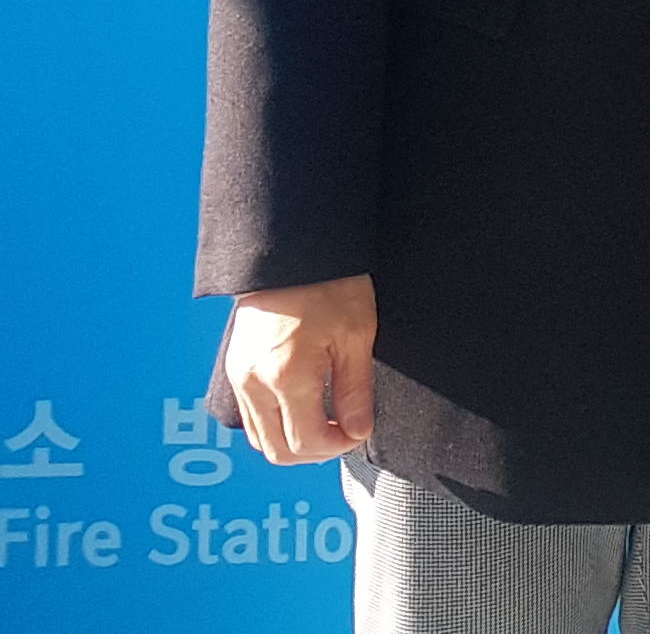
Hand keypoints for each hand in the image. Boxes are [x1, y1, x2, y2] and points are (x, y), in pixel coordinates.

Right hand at [213, 276, 375, 465]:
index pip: (306, 442)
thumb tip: (357, 430)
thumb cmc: (329, 285)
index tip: (358, 432)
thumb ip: (355, 390)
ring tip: (328, 420)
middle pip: (276, 451)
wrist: (293, 253)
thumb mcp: (356, 337)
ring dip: (293, 441)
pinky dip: (276, 424)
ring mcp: (239, 377)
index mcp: (286, 376)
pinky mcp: (235, 368)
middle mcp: (254, 383)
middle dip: (314, 452)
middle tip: (344, 433)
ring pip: (259, 438)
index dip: (337, 447)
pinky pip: (251, 416)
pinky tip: (305, 407)